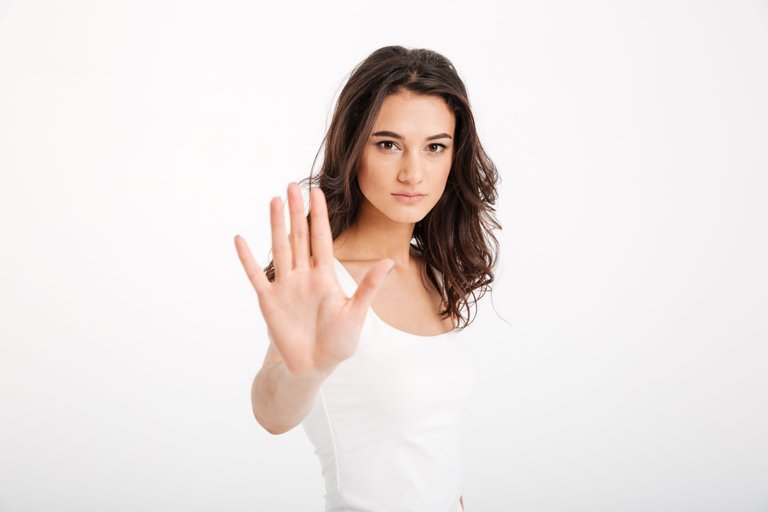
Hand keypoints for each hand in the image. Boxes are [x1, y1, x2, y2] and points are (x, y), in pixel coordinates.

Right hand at [234, 183, 394, 377]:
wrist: (313, 367)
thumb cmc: (338, 342)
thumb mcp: (356, 313)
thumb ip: (368, 287)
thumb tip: (388, 263)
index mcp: (325, 277)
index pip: (322, 239)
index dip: (319, 216)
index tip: (318, 193)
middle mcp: (304, 276)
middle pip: (299, 237)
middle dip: (296, 212)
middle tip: (292, 186)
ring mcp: (285, 287)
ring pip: (280, 249)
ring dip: (276, 226)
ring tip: (273, 201)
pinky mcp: (269, 301)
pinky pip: (256, 276)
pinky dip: (248, 259)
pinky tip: (240, 239)